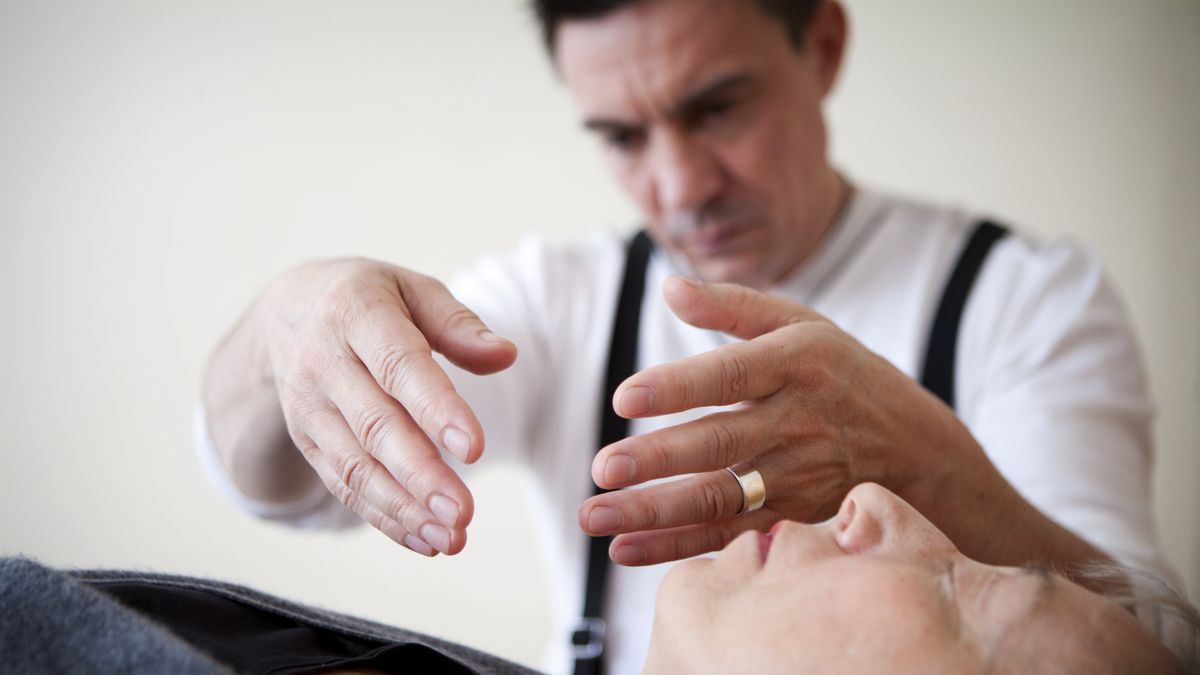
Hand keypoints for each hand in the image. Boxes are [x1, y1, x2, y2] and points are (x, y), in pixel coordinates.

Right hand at [256, 258, 515, 554]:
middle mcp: (323, 362)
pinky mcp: (307, 440)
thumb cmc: (368, 300)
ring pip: (355, 465)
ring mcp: (309, 406)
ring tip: (450, 538)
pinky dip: (383, 516)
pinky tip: (423, 539)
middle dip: (420, 474)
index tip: (473, 448)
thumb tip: (506, 355)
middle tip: (462, 512)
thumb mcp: (412, 290)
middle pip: (374, 425)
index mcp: (355, 313)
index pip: (398, 366)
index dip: (435, 408)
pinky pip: (343, 484)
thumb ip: (459, 324)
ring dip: (403, 508)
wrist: (286, 312)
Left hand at [579, 275, 980, 564]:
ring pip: (721, 499)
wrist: (915, 443)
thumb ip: (731, 306)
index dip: (679, 387)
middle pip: (722, 443)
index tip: (625, 396)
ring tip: (595, 516)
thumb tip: (670, 286)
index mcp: (796, 363)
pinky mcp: (793, 515)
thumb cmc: (838, 370)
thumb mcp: (799, 323)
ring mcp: (798, 476)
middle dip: (659, 459)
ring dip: (654, 513)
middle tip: (603, 467)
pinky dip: (677, 547)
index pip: (731, 374)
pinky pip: (729, 536)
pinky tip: (625, 549)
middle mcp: (799, 421)